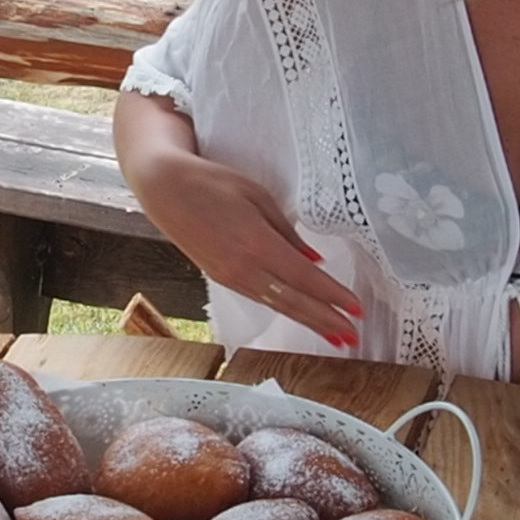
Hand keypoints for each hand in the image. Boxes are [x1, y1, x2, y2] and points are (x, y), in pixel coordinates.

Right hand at [134, 149, 362, 346]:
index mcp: (256, 243)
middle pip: (293, 301)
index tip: (356, 308)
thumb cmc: (211, 183)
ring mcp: (230, 276)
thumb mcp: (258, 196)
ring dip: (308, 321)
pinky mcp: (221, 278)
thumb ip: (287, 231)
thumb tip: (314, 260)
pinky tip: (300, 312)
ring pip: (277, 305)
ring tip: (333, 334)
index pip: (304, 277)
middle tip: (352, 337)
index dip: (332, 295)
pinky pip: (260, 298)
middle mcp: (243, 267)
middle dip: (325, 320)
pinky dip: (284, 309)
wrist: (164, 189)